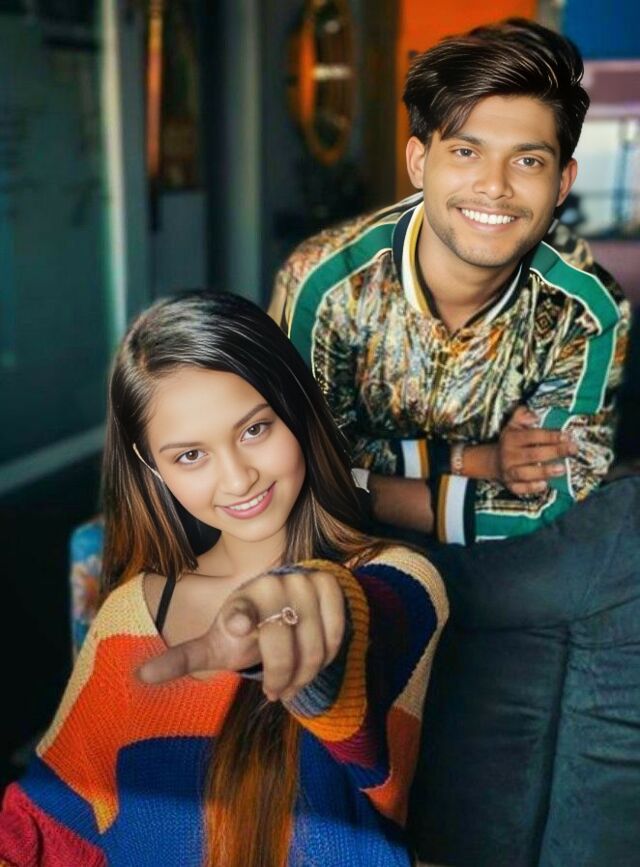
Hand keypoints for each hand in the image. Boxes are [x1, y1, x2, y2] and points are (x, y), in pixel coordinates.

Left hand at [138, 568, 344, 701]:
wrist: (279, 605)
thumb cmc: (244, 631)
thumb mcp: (215, 647)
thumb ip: (182, 659)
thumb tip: (140, 675)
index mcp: (242, 598)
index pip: (243, 608)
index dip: (242, 617)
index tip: (238, 625)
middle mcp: (273, 584)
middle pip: (283, 644)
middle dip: (281, 677)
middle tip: (275, 692)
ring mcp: (303, 582)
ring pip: (314, 644)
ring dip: (306, 673)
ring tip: (294, 682)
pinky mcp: (329, 585)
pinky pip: (337, 630)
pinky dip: (330, 652)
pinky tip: (316, 660)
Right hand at [495, 406, 577, 494]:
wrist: (493, 461)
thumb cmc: (510, 442)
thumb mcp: (513, 425)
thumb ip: (522, 415)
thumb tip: (534, 416)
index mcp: (511, 439)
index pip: (532, 436)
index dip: (550, 436)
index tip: (567, 436)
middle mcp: (509, 455)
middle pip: (532, 454)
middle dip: (554, 452)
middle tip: (572, 450)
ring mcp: (509, 471)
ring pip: (525, 473)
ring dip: (544, 471)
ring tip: (562, 469)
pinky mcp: (510, 485)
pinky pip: (520, 488)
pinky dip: (532, 488)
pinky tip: (544, 484)